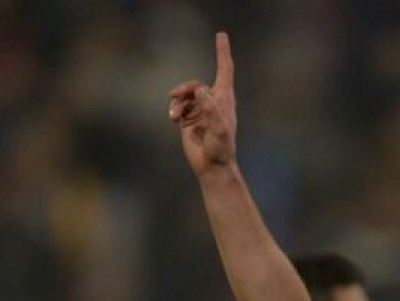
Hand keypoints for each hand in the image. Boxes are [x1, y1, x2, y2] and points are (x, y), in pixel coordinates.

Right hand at [169, 31, 236, 176]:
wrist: (212, 166)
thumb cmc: (220, 149)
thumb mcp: (219, 129)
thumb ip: (210, 109)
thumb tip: (201, 89)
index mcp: (224, 99)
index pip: (225, 70)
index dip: (222, 52)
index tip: (221, 35)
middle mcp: (213, 102)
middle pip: (196, 84)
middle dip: (184, 89)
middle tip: (174, 95)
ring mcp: (201, 110)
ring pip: (185, 95)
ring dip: (177, 103)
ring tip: (174, 116)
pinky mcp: (190, 118)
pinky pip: (178, 106)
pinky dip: (174, 110)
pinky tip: (174, 120)